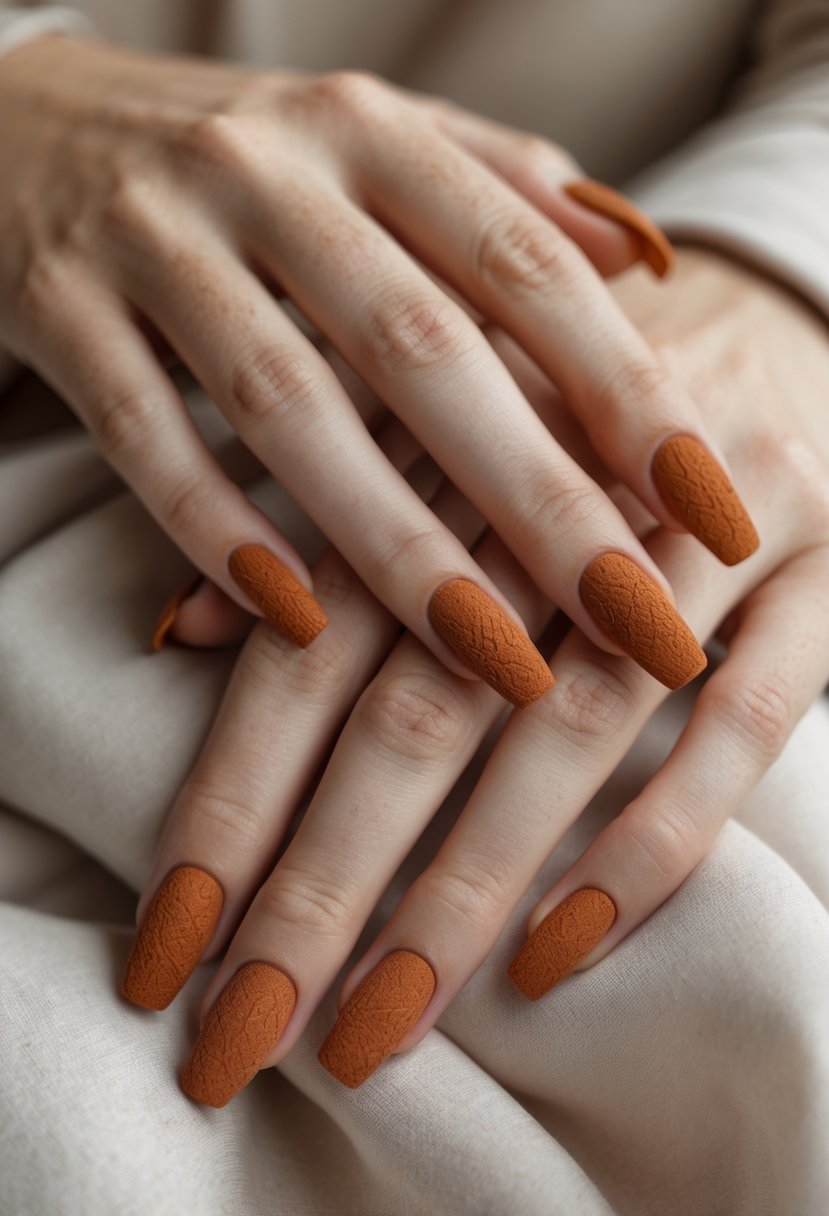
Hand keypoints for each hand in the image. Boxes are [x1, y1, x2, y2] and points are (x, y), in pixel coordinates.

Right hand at [0, 36, 756, 701]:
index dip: (629, 388)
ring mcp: (154, 239)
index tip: (710, 504)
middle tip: (637, 622)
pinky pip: (143, 433)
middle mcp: (270, 174)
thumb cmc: (238, 159)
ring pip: (288, 406)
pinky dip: (217, 527)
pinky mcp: (56, 305)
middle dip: (542, 499)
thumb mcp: (371, 144)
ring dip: (396, 545)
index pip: (526, 268)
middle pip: (426, 352)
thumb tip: (640, 255)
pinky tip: (297, 619)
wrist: (22, 117)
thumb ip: (501, 189)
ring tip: (497, 661)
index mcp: (371, 136)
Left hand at [120, 247, 828, 1102]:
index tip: (173, 940)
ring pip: (571, 725)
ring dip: (465, 884)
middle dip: (325, 875)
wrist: (781, 329)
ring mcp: (706, 530)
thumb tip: (183, 632)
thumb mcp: (439, 442)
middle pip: (422, 697)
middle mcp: (570, 479)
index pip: (316, 635)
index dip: (235, 790)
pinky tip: (558, 948)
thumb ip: (323, 530)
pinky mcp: (826, 577)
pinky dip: (652, 841)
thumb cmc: (577, 410)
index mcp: (451, 435)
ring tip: (380, 1020)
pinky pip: (743, 725)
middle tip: (246, 1030)